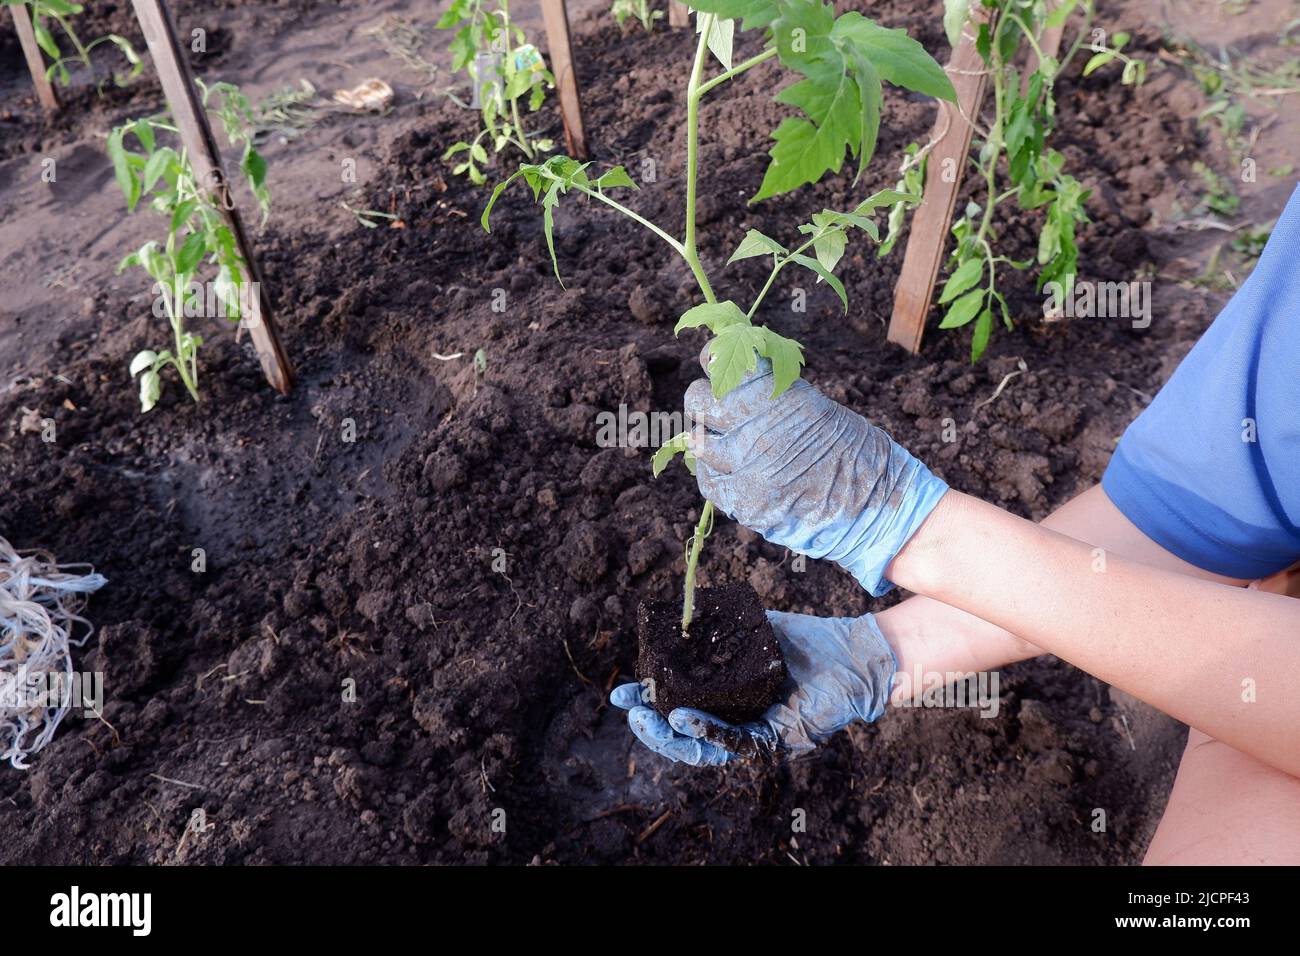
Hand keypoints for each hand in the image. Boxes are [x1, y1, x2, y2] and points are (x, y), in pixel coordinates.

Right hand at [610, 609, 896, 765]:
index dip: (650, 705)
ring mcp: (759, 735)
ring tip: (648, 718)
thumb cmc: (809, 644)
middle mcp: (741, 724)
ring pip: (706, 750)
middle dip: (652, 728)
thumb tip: (681, 616)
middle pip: (686, 738)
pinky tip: (687, 720)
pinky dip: (709, 733)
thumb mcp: (755, 632)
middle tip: (629, 710)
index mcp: (731, 702)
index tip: (622, 693)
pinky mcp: (779, 740)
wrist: (854, 652)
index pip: (681, 711)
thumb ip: (721, 629)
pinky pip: (738, 743)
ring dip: (672, 736)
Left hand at [685, 352, 947, 595]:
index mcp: (779, 395)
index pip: (724, 365)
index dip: (714, 360)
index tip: (713, 360)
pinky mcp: (743, 502)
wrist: (874, 505)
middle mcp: (757, 427)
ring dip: (707, 440)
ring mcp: (747, 467)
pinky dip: (714, 474)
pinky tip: (731, 471)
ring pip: (698, 443)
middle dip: (705, 402)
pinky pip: (709, 481)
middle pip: (700, 402)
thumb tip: (732, 371)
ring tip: (728, 443)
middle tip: (716, 408)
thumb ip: (772, 394)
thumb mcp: (814, 407)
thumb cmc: (850, 451)